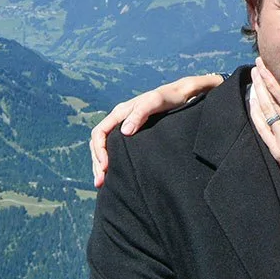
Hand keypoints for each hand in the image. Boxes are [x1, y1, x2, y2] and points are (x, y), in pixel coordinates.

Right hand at [90, 73, 221, 186]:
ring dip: (101, 165)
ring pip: (105, 147)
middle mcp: (120, 120)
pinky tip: (115, 174)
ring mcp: (126, 127)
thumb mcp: (155, 102)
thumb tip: (124, 132)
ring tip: (103, 183)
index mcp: (121, 112)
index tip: (105, 167)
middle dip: (97, 162)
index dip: (99, 151)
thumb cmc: (169, 97)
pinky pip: (116, 149)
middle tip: (101, 182)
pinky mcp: (134, 134)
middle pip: (99, 143)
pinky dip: (112, 162)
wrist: (182, 95)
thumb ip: (140, 114)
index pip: (100, 133)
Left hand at [250, 59, 279, 207]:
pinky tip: (252, 100)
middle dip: (264, 80)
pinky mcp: (275, 152)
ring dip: (258, 92)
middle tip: (258, 62)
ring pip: (264, 113)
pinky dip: (255, 112)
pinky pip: (261, 128)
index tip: (269, 65)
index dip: (275, 81)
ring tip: (254, 75)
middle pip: (272, 102)